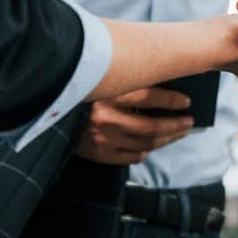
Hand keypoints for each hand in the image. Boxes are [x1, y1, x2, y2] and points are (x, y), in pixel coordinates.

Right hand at [75, 88, 195, 165]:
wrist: (48, 112)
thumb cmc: (79, 93)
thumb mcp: (101, 82)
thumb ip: (126, 82)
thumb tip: (162, 86)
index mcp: (105, 93)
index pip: (148, 96)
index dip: (171, 100)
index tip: (186, 102)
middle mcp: (104, 118)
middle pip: (152, 126)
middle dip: (176, 125)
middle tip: (189, 122)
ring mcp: (102, 139)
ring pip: (147, 143)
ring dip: (167, 138)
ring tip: (179, 132)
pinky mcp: (99, 154)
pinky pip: (132, 156)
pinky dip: (146, 150)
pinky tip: (153, 144)